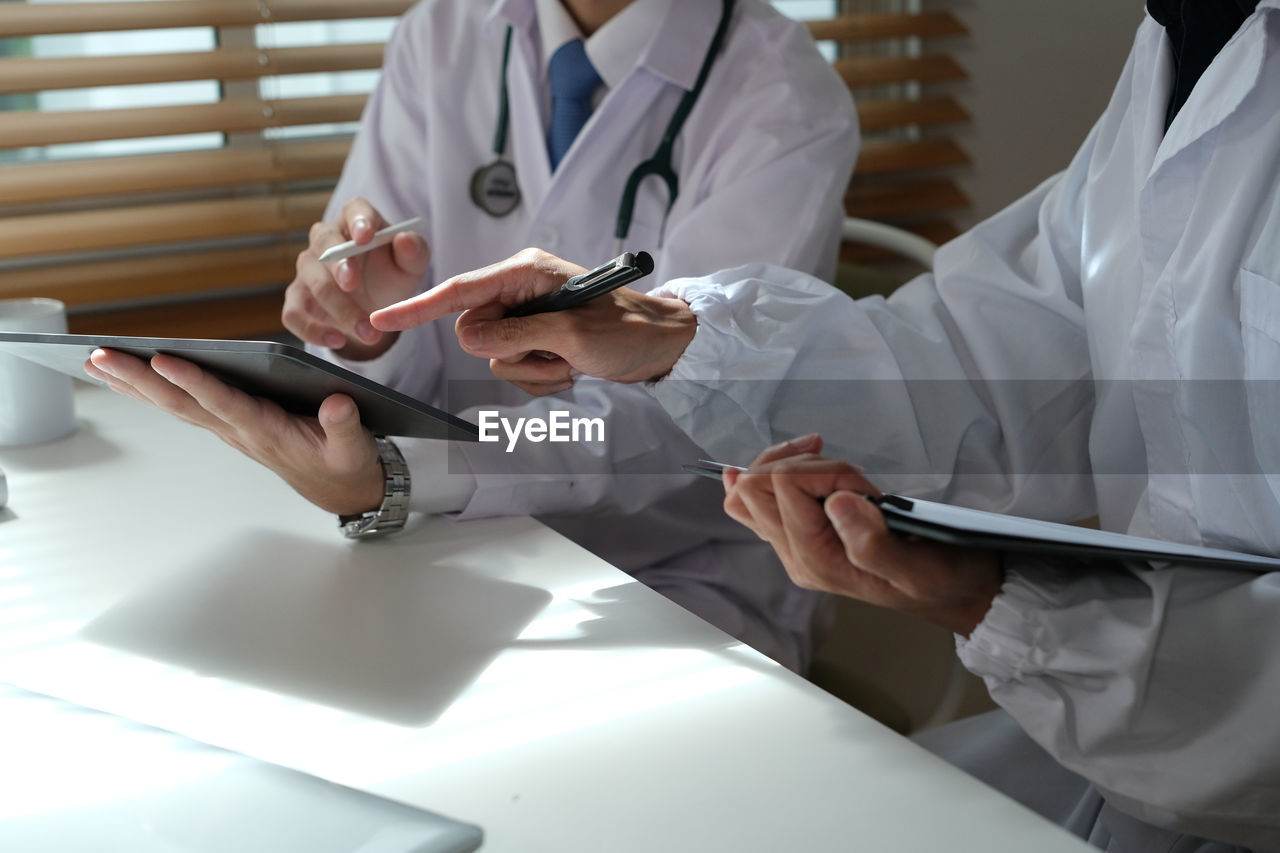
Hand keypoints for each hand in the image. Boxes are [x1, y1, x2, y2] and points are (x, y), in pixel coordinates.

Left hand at [85, 349, 384, 515]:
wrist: (340, 488)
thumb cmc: (344, 464)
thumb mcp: (355, 448)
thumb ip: (345, 426)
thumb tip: (337, 403)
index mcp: (268, 431)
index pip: (225, 403)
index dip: (195, 382)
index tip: (165, 360)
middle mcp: (240, 430)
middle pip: (182, 403)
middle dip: (140, 380)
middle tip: (102, 357)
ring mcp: (231, 428)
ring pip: (176, 404)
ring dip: (135, 384)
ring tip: (98, 361)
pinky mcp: (230, 424)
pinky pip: (184, 405)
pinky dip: (154, 390)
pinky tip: (130, 376)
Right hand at [283, 197, 430, 360]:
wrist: (376, 307)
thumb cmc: (392, 275)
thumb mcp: (411, 266)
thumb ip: (414, 252)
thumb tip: (406, 240)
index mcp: (357, 221)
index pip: (354, 210)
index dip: (358, 221)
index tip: (365, 237)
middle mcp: (326, 239)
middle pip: (325, 243)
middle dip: (338, 264)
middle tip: (352, 284)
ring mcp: (308, 268)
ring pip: (312, 282)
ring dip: (338, 308)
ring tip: (367, 332)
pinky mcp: (298, 298)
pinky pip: (293, 313)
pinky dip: (312, 330)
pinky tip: (337, 340)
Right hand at [370, 249, 696, 394]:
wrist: (663, 346)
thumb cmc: (628, 329)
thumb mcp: (572, 335)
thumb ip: (517, 336)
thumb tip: (469, 338)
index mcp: (525, 272)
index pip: (459, 290)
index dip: (418, 306)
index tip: (382, 319)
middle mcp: (520, 290)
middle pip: (474, 331)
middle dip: (511, 354)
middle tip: (554, 355)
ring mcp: (527, 317)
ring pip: (493, 357)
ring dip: (532, 371)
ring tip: (570, 363)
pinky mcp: (536, 340)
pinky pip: (514, 370)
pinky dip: (541, 378)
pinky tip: (571, 370)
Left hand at [722, 435, 1003, 636]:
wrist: (954, 594)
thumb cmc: (943, 581)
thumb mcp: (923, 569)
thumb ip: (876, 544)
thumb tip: (837, 503)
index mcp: (818, 560)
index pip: (785, 488)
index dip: (824, 470)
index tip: (865, 484)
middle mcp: (796, 555)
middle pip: (754, 487)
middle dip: (798, 462)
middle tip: (846, 469)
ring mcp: (793, 546)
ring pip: (751, 490)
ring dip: (789, 463)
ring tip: (833, 463)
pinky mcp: (800, 535)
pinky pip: (761, 501)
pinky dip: (778, 472)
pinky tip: (801, 459)